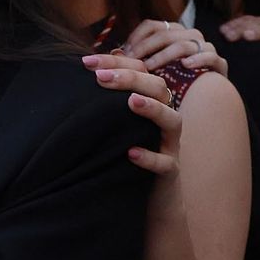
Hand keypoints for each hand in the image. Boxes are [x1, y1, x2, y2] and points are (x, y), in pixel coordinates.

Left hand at [81, 53, 180, 176]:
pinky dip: (150, 157)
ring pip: (172, 121)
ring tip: (132, 101)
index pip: (141, 71)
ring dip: (153, 108)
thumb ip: (108, 100)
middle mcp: (163, 120)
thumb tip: (86, 71)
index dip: (116, 63)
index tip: (87, 62)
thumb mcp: (118, 123)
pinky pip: (166, 163)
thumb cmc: (129, 153)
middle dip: (131, 78)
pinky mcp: (170, 172)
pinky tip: (131, 153)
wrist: (153, 196)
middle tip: (102, 78)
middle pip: (158, 88)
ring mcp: (169, 145)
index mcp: (152, 102)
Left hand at [119, 18, 227, 77]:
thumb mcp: (152, 68)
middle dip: (145, 48)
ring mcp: (205, 48)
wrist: (204, 98)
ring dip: (164, 55)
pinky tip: (186, 65)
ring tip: (150, 67)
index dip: (136, 37)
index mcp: (172, 32)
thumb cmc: (173, 81)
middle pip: (164, 34)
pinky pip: (211, 56)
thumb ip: (136, 59)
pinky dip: (198, 59)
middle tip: (131, 62)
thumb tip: (114, 54)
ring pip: (183, 44)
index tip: (124, 53)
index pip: (151, 26)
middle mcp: (189, 36)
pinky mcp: (219, 64)